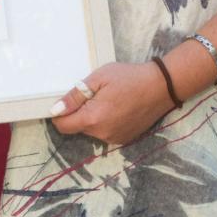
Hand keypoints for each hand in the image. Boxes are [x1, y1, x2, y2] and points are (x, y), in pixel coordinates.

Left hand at [48, 61, 173, 146]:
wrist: (160, 87)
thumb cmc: (129, 78)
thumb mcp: (98, 79)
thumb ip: (75, 96)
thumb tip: (55, 110)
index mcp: (93, 119)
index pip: (63, 126)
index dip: (59, 113)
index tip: (66, 100)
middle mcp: (102, 134)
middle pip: (77, 127)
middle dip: (78, 112)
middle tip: (92, 93)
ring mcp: (114, 139)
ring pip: (91, 130)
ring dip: (92, 117)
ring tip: (107, 98)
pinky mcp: (124, 139)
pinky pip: (105, 132)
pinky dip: (105, 121)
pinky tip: (116, 107)